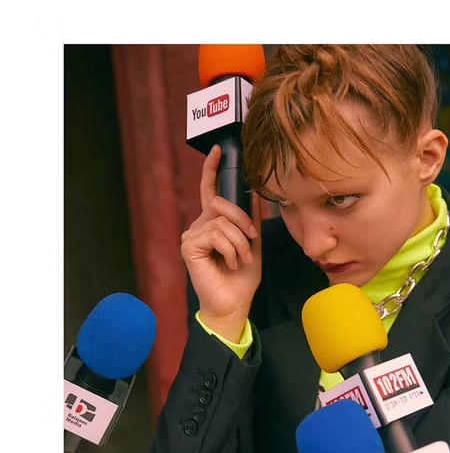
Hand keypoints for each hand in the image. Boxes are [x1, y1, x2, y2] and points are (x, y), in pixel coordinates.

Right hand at [180, 145, 260, 341]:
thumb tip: (257, 192)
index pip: (210, 191)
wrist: (234, 302)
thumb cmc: (243, 276)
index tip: (219, 150)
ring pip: (222, 221)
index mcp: (214, 222)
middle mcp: (200, 225)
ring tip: (240, 260)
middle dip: (243, 220)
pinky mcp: (189, 246)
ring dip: (240, 242)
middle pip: (221, 202)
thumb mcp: (254, 242)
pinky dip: (231, 250)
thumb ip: (252, 219)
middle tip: (251, 240)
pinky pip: (216, 235)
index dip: (212, 170)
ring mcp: (192, 235)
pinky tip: (230, 263)